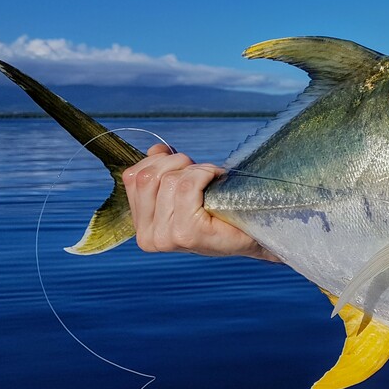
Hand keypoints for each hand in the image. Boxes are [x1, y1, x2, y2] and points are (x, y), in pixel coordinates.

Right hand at [123, 144, 280, 261]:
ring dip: (195, 170)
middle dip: (177, 163)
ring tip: (211, 178)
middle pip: (148, 176)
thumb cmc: (222, 213)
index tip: (184, 166)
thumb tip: (156, 150)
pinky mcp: (187, 233)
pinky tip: (217, 181)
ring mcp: (166, 237)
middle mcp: (148, 236)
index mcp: (142, 227)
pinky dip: (204, 174)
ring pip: (169, 180)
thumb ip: (166, 173)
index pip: (133, 177)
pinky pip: (187, 186)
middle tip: (202, 172)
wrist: (255, 236)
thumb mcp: (186, 192)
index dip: (159, 161)